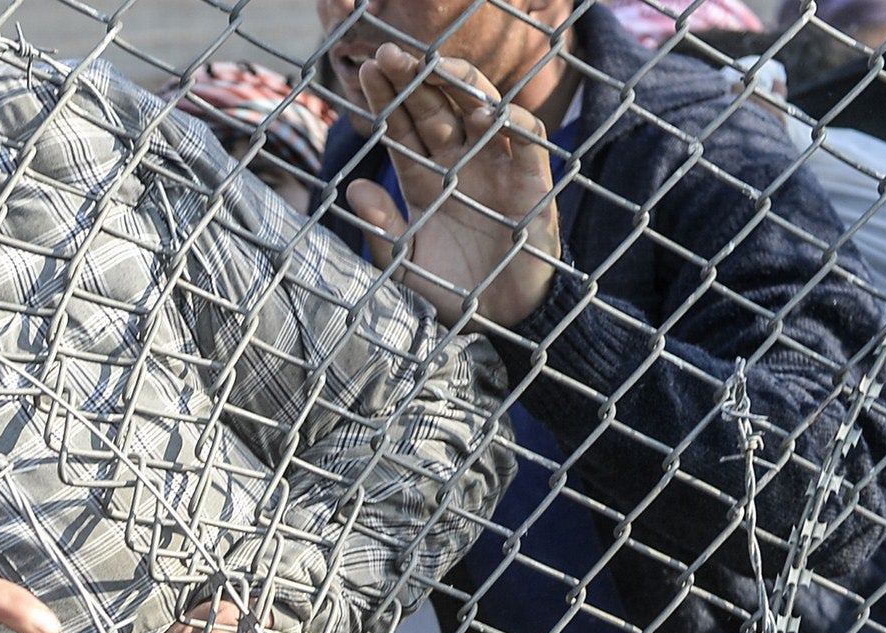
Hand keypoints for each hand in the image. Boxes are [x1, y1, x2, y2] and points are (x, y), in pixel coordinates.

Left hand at [342, 47, 559, 328]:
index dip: (387, 100)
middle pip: (436, 111)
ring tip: (435, 65)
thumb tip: (352, 189)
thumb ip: (382, 227)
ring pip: (481, 113)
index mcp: (427, 179)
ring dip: (460, 87)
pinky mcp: (533, 186)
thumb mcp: (406, 262)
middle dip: (415, 81)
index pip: (403, 129)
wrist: (500, 325)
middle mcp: (462, 165)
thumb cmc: (452, 291)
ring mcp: (498, 170)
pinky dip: (513, 125)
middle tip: (388, 54)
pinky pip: (528, 144)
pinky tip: (487, 110)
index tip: (363, 72)